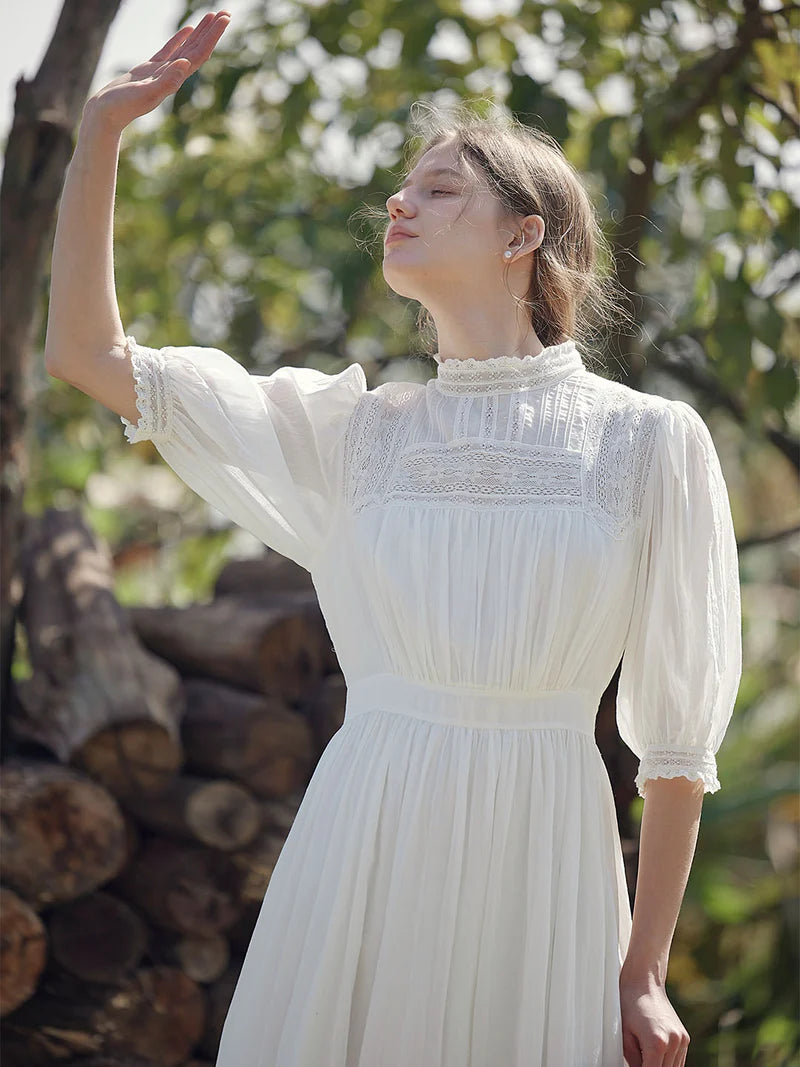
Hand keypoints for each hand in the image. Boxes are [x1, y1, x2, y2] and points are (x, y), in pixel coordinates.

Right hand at [83, 10, 230, 132]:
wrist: (106, 114)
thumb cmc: (123, 106)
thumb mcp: (146, 93)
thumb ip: (166, 81)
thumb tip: (186, 64)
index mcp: (175, 79)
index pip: (199, 54)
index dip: (212, 36)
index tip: (224, 20)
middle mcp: (173, 75)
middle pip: (197, 50)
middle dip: (212, 32)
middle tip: (226, 14)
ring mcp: (162, 71)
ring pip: (186, 48)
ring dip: (200, 33)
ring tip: (211, 17)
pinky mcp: (150, 69)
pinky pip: (170, 50)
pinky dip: (181, 39)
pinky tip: (189, 30)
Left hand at [620, 975, 689, 1066]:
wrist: (644, 981)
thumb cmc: (629, 1004)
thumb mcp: (623, 1034)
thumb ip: (633, 1061)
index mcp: (656, 1043)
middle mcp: (674, 1042)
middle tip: (640, 1061)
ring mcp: (682, 1040)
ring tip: (647, 1058)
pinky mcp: (685, 1037)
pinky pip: (679, 1061)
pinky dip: (669, 1064)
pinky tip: (657, 1058)